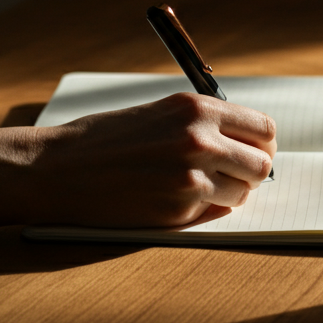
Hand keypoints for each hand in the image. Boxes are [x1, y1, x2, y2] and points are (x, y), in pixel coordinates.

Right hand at [24, 92, 276, 226]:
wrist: (59, 169)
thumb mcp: (160, 112)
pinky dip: (204, 209)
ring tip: (195, 185)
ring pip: (242, 193)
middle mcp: (200, 141)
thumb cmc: (104, 138)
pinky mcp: (178, 213)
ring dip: (228, 193)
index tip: (255, 150)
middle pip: (262, 164)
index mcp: (197, 109)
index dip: (263, 143)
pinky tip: (174, 198)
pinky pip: (215, 213)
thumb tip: (245, 142)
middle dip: (252, 172)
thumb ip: (204, 123)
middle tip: (234, 174)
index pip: (264, 128)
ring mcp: (191, 179)